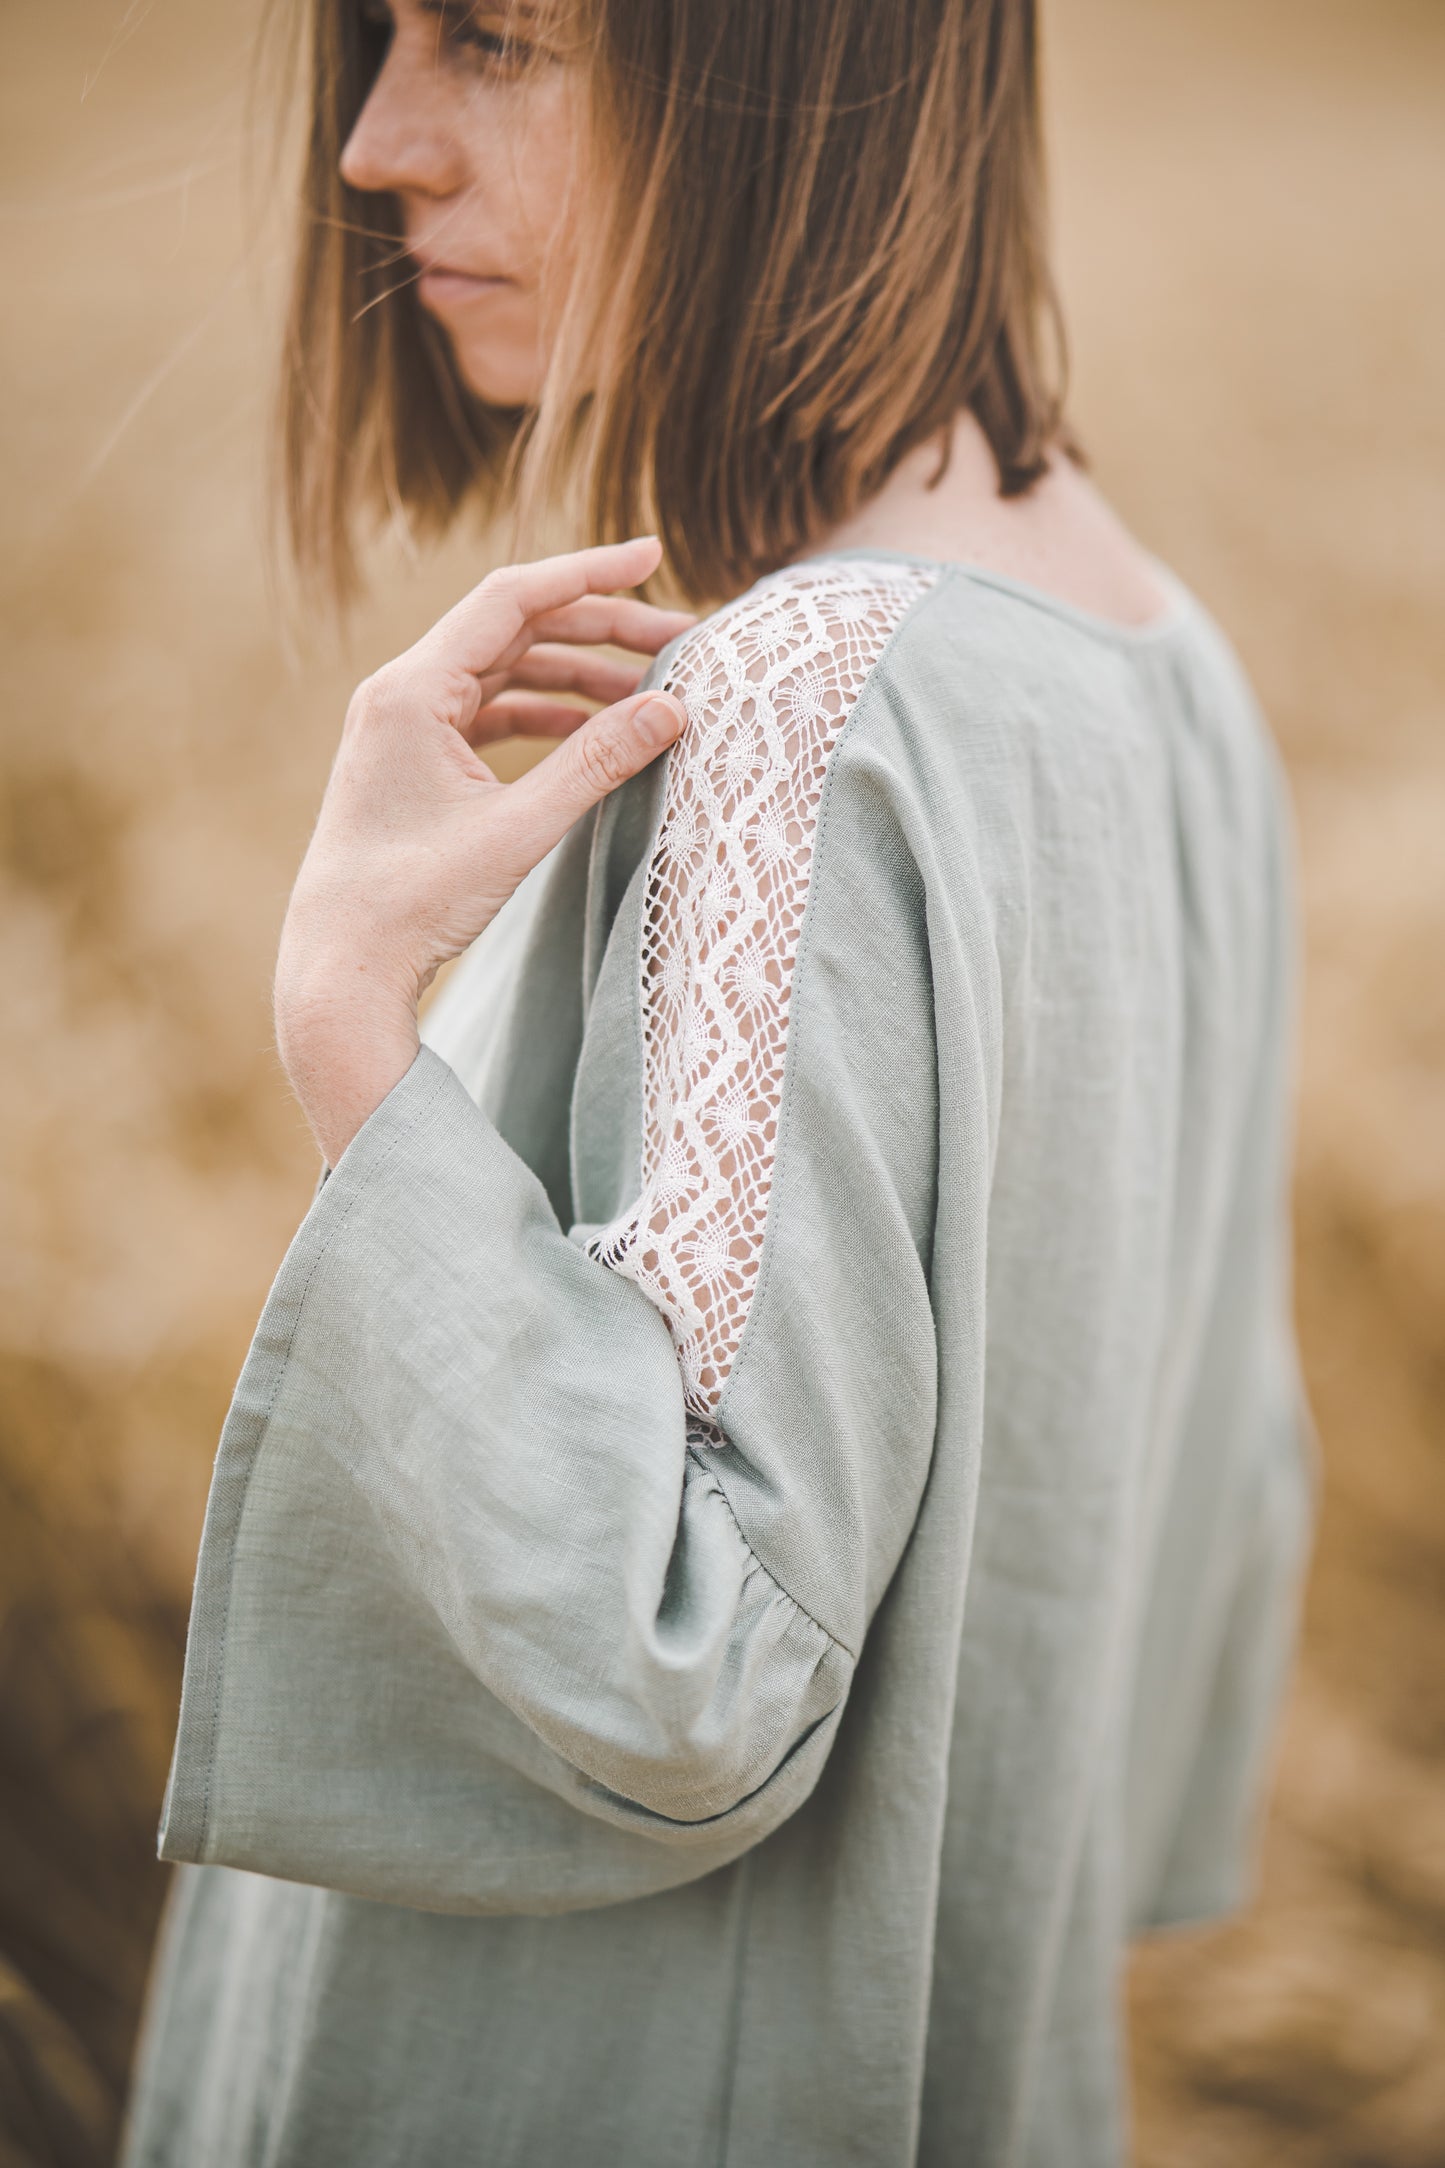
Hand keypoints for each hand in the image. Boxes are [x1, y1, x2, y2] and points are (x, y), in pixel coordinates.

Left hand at [274, 536, 692, 1167]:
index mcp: (413, 689)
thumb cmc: (415, 901)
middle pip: (516, 630)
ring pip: (505, 673)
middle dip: (600, 630)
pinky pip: (488, 714)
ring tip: (649, 693)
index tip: (655, 552)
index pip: (514, 598)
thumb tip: (672, 708)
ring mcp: (404, 727)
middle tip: (679, 641)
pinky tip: (593, 730)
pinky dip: (543, 715)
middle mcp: (402, 693)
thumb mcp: (520, 828)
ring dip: (577, 675)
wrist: (341, 967)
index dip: (590, 572)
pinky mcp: (413, 763)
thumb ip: (597, 761)